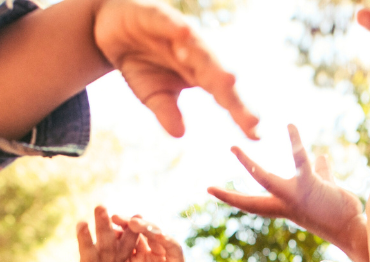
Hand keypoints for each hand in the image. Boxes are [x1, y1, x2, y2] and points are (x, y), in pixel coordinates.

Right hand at [94, 0, 259, 138]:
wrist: (113, 28)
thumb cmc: (141, 62)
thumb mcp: (151, 93)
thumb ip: (166, 110)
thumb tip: (180, 134)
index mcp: (198, 74)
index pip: (224, 97)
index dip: (240, 115)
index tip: (256, 136)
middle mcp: (195, 54)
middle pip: (218, 76)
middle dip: (234, 97)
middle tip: (252, 119)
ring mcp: (178, 34)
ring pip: (199, 49)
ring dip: (213, 64)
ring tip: (229, 81)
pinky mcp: (157, 16)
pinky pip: (168, 22)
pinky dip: (176, 27)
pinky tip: (184, 33)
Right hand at [114, 216, 184, 261]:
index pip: (173, 247)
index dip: (164, 238)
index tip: (153, 233)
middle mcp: (161, 259)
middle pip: (155, 236)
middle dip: (143, 226)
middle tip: (129, 220)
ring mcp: (145, 259)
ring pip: (138, 238)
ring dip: (127, 227)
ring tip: (113, 219)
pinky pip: (124, 247)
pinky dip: (116, 239)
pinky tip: (106, 232)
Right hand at [207, 125, 369, 261]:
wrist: (354, 228)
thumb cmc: (341, 210)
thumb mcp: (325, 188)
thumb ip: (320, 172)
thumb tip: (320, 157)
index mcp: (285, 206)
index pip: (253, 203)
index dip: (231, 198)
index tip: (210, 190)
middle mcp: (285, 205)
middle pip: (250, 202)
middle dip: (229, 196)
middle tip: (206, 188)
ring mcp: (294, 197)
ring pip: (265, 180)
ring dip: (246, 165)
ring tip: (232, 149)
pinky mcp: (310, 186)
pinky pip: (299, 160)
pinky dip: (294, 141)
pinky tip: (289, 126)